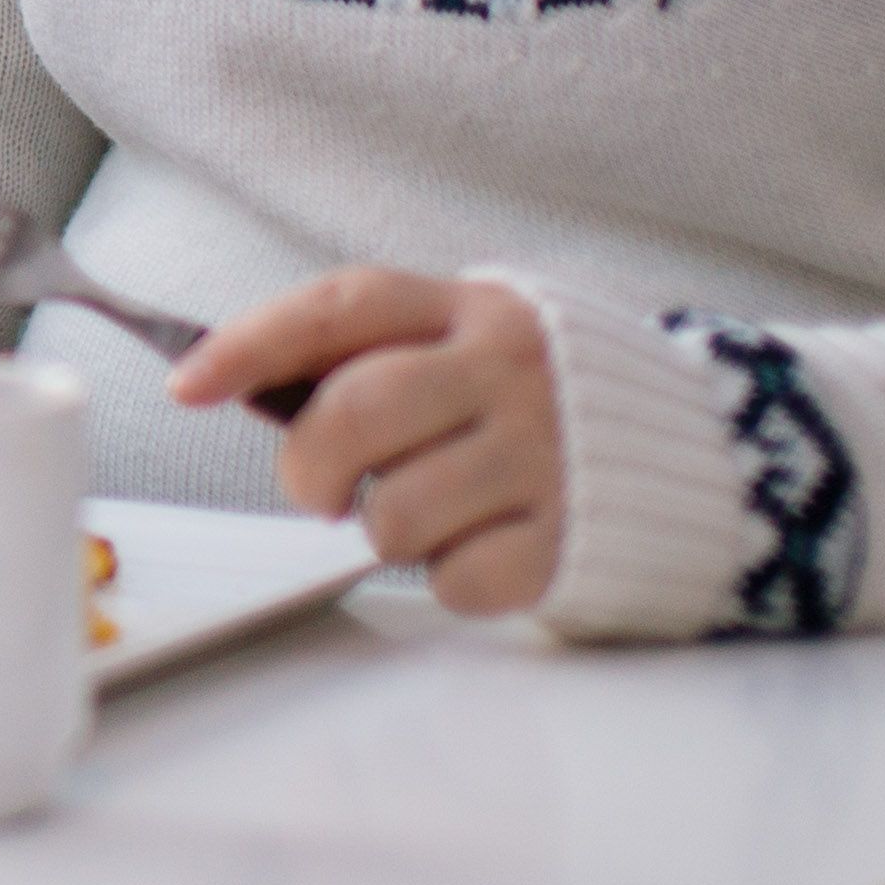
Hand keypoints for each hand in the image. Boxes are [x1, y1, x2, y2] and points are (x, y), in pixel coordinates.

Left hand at [173, 267, 564, 615]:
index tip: (186, 385)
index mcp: (470, 310)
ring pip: (394, 511)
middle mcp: (508, 373)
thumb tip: (234, 381)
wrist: (699, 450)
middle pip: (355, 413)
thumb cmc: (531, 400)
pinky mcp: (570, 539)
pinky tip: (484, 543)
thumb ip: (378, 352)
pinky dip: (450, 575)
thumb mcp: (468, 341)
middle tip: (318, 489)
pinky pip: (456, 578)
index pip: (343, 305)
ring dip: (385, 527)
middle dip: (308, 465)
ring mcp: (545, 457)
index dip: (251, 343)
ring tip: (426, 509)